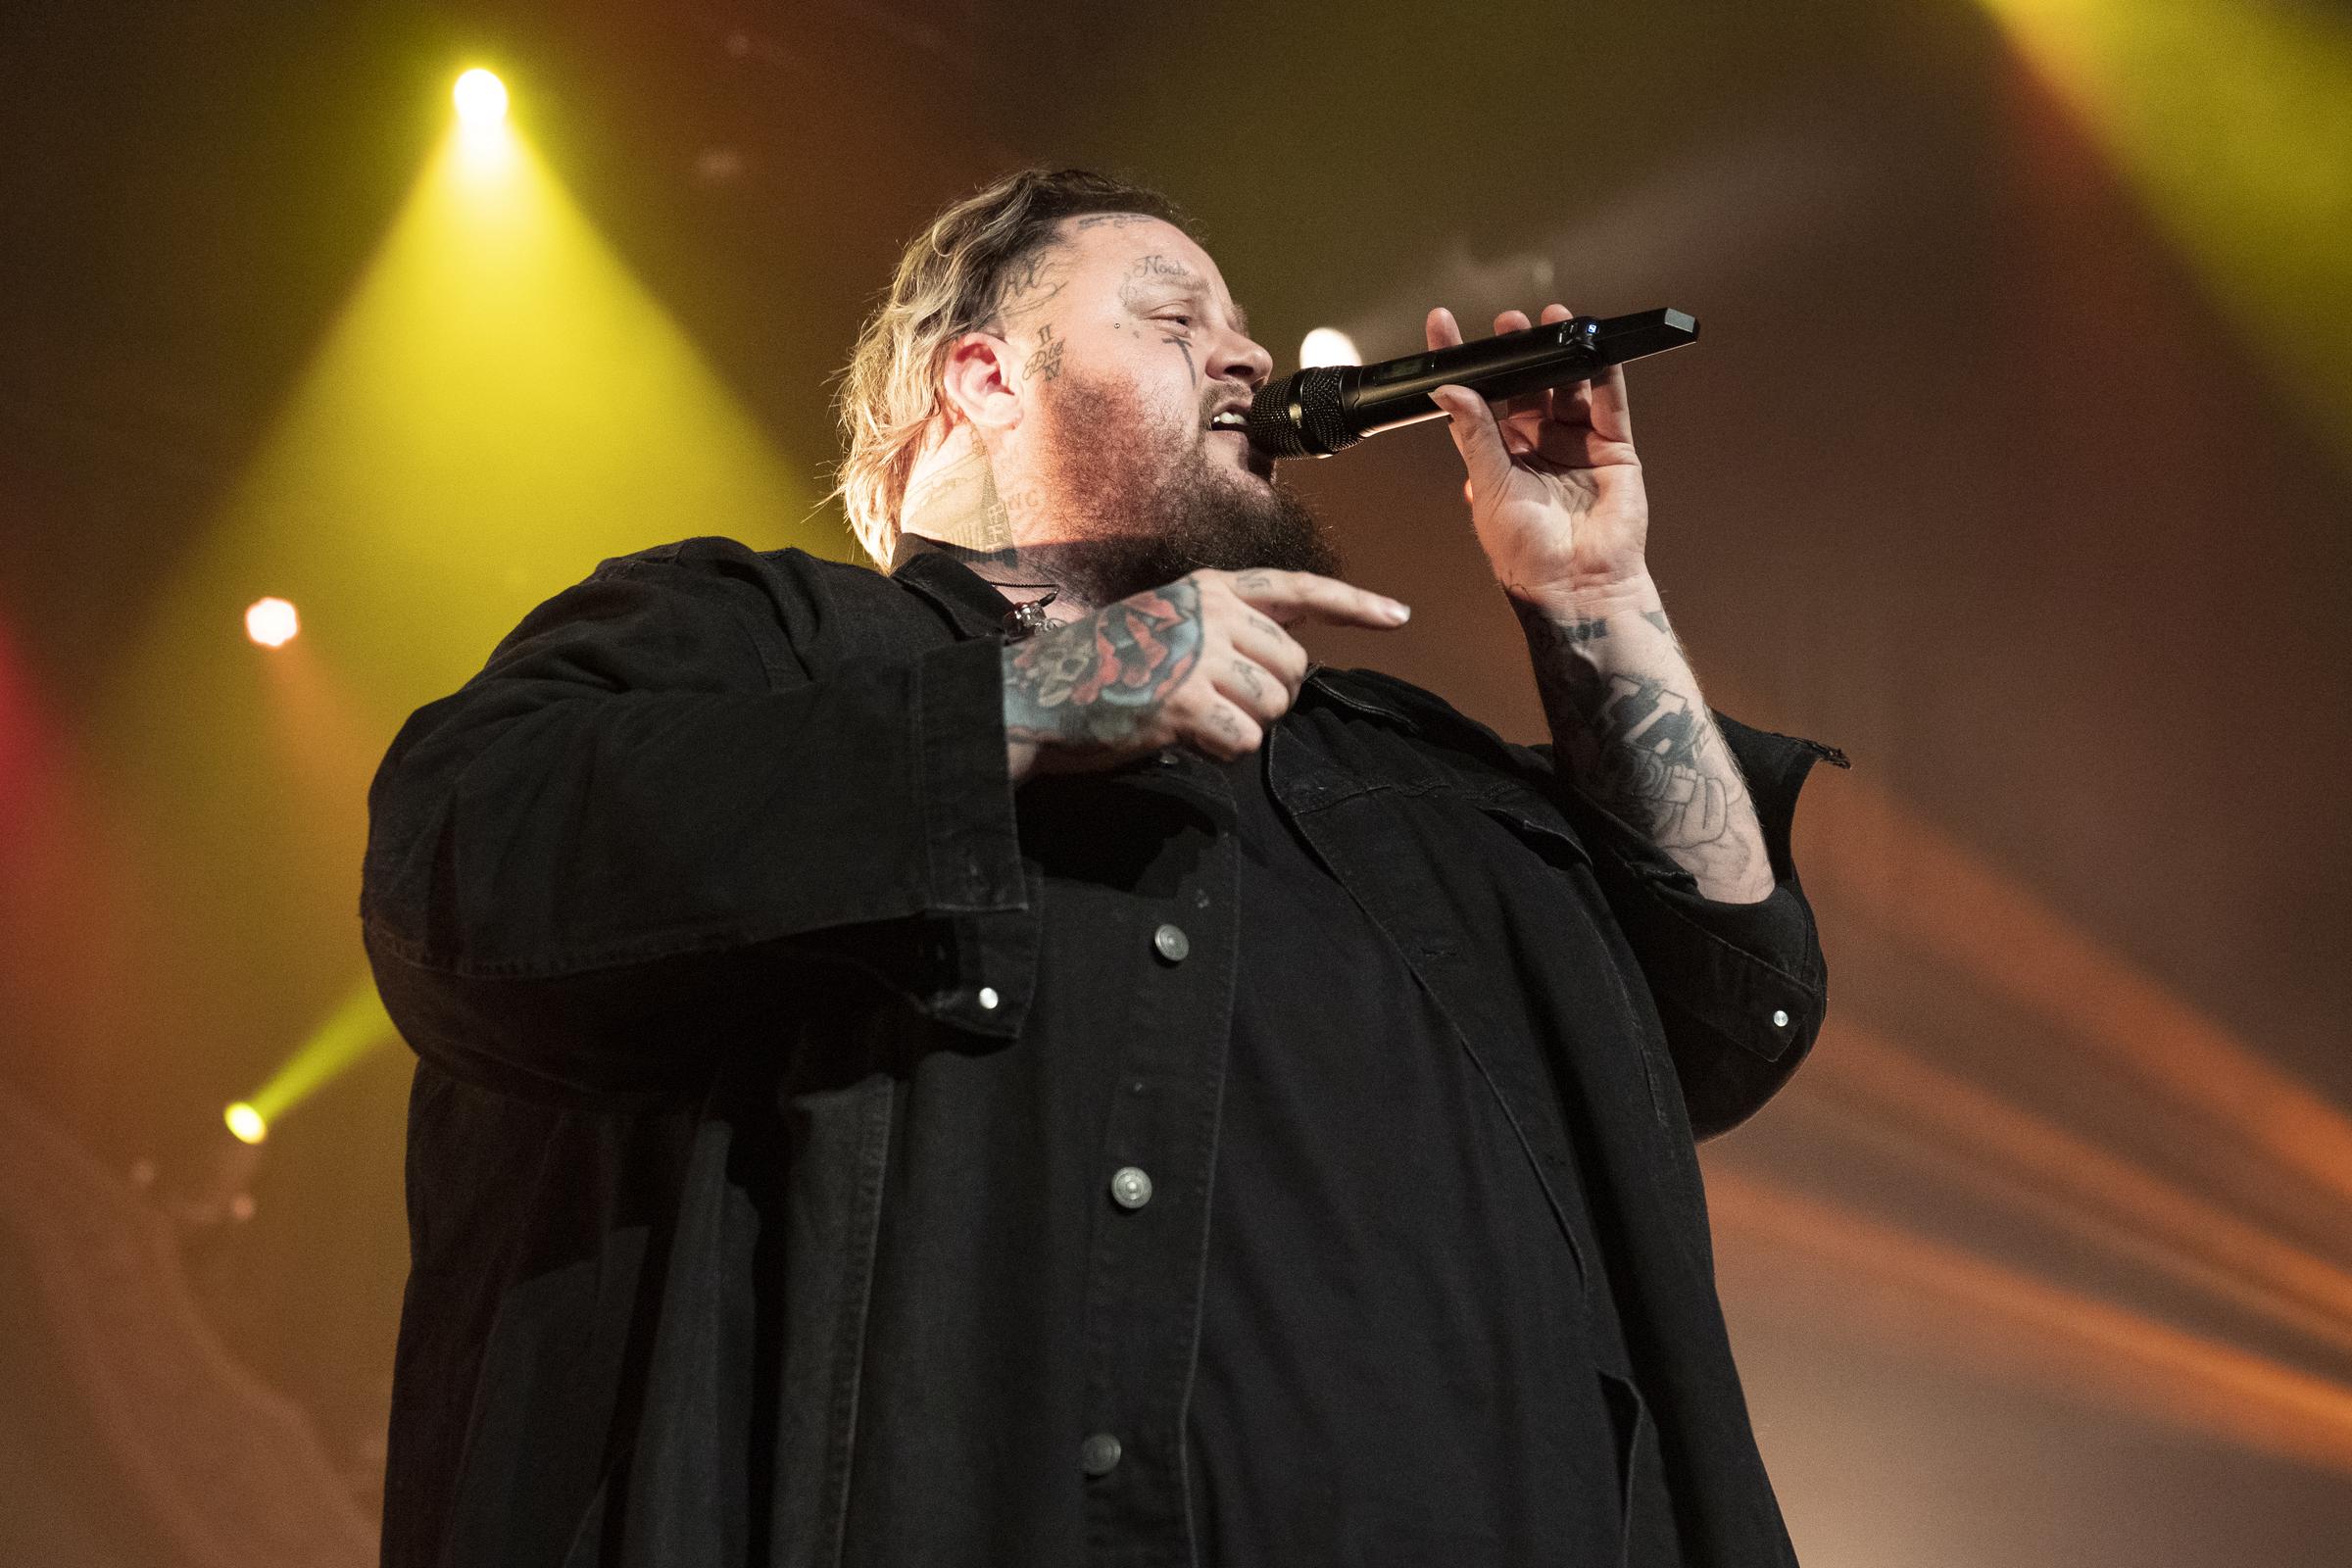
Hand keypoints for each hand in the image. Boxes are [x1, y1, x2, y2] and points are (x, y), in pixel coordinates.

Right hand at [1002, 568, 1409, 778]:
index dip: (1353, 604)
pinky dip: (1220, 751)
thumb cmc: (1104, 669)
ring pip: (1274, 706)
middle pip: (1295, 666)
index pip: (1297, 588)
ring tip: (1188, 717)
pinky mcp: (1184, 700)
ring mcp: (1197, 652)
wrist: (1037, 695)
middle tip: (1214, 703)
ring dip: (1241, 727)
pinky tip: (1180, 736)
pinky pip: (1244, 739)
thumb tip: (1288, 666)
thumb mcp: (1169, 626)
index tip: (1399, 616)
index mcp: (1210, 588)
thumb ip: (1228, 632)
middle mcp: (1210, 610)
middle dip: (1269, 697)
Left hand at [1425, 302, 1650, 605]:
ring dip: (1559, 354)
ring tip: (1551, 322)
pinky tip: (1595, 349)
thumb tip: (1449, 391)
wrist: (1576, 585)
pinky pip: (1608, 403)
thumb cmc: (1527, 556)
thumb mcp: (1489, 489)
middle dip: (1516, 352)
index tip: (1443, 327)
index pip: (1474, 399)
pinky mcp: (1611, 448)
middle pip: (1524, 385)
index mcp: (1497, 455)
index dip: (1461, 363)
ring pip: (1566, 386)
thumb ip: (1475, 435)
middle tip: (1508, 324)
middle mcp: (1534, 444)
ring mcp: (1573, 443)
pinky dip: (1603, 374)